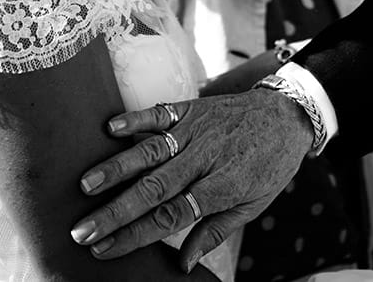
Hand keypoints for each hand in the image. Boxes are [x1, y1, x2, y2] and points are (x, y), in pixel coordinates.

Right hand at [70, 88, 311, 271]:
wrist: (290, 113)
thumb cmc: (271, 164)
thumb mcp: (254, 204)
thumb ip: (215, 231)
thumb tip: (184, 264)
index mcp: (225, 185)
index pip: (174, 215)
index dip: (137, 234)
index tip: (105, 249)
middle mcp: (208, 157)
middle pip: (156, 187)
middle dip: (116, 211)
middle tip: (81, 231)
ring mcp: (199, 130)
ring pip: (153, 150)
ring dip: (116, 167)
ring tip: (85, 185)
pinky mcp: (193, 108)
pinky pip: (162, 113)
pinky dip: (136, 119)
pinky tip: (110, 128)